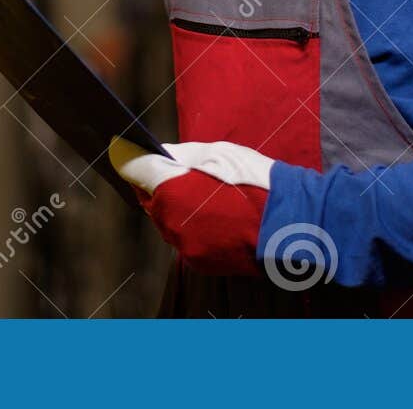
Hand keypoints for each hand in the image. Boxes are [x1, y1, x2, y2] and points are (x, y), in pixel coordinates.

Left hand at [111, 138, 274, 274]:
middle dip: (156, 185)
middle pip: (150, 200)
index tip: (121, 148)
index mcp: (173, 190)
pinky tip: (213, 216)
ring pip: (167, 222)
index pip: (135, 172)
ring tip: (201, 194)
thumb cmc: (257, 182)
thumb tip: (157, 153)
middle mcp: (171, 222)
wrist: (291, 224)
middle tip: (171, 170)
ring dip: (174, 207)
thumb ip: (180, 155)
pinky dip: (190, 227)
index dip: (129, 158)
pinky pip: (184, 240)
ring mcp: (184, 246)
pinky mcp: (198, 263)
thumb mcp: (219, 154)